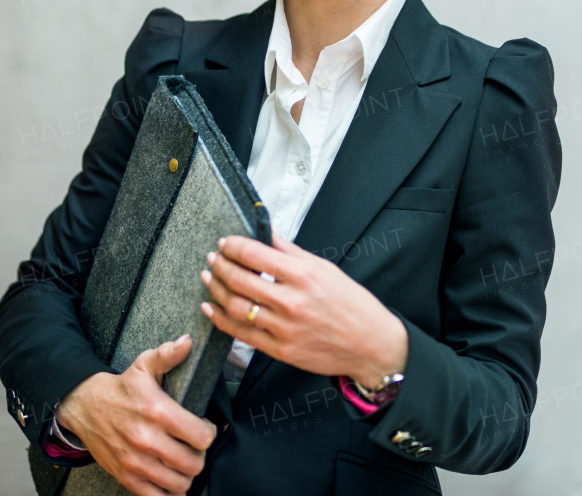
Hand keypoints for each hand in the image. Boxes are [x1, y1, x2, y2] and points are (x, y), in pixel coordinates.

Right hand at [55, 334, 217, 495]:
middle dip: (199, 454)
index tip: (203, 427)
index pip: (201, 436)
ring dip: (186, 474)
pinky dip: (169, 491)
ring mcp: (135, 462)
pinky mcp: (126, 477)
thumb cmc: (121, 388)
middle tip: (193, 446)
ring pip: (180, 483)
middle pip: (194, 463)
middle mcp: (147, 440)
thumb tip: (188, 342)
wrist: (84, 406)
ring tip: (182, 460)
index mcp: (157, 411)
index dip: (208, 432)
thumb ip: (168, 354)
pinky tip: (170, 477)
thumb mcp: (144, 366)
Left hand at [199, 232, 407, 387]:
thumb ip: (290, 251)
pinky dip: (221, 319)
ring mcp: (284, 328)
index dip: (232, 246)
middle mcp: (291, 302)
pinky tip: (211, 308)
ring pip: (236, 307)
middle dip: (219, 265)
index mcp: (303, 276)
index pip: (254, 254)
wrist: (371, 345)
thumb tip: (267, 231)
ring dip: (216, 290)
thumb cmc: (352, 305)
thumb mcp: (324, 268)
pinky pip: (241, 334)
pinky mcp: (280, 350)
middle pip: (239, 280)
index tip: (225, 242)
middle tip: (212, 258)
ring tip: (209, 278)